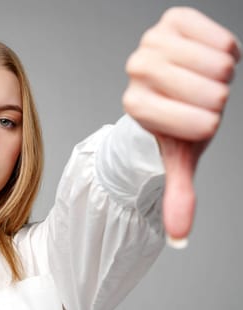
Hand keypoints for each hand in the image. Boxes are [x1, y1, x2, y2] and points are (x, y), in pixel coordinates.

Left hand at [122, 7, 239, 246]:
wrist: (177, 85)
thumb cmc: (178, 122)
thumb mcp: (179, 157)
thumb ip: (178, 194)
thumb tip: (180, 239)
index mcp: (134, 105)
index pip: (182, 120)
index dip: (199, 124)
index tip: (196, 122)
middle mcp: (136, 70)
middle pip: (203, 89)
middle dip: (213, 99)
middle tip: (202, 99)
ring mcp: (151, 41)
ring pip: (212, 62)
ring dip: (220, 75)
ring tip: (206, 80)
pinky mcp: (172, 19)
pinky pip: (216, 36)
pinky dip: (224, 48)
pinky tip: (208, 58)